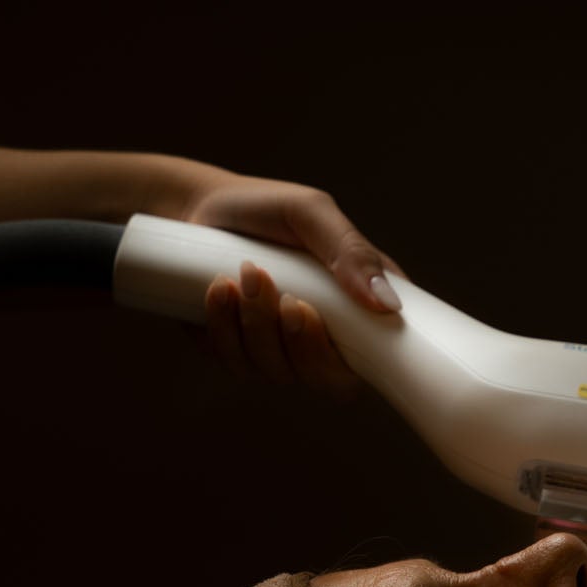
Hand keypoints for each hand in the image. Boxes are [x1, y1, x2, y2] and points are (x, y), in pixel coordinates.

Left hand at [173, 167, 407, 402]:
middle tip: (282, 296)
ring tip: (240, 274)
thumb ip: (352, 253)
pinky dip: (224, 329)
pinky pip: (238, 365)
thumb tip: (388, 304)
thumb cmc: (264, 206)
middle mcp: (326, 335)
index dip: (358, 358)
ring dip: (255, 325)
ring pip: (279, 371)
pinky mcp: (243, 354)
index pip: (382, 358)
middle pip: (329, 379)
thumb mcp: (311, 214)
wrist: (198, 207)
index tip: (313, 313)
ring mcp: (284, 349)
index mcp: (358, 305)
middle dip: (298, 342)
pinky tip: (218, 290)